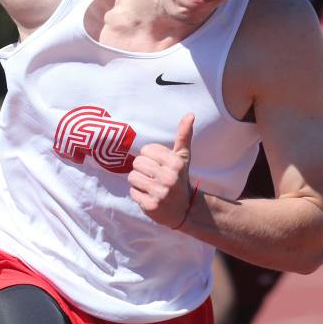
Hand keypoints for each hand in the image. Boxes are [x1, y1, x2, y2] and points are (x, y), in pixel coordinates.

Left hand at [128, 113, 194, 228]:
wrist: (185, 210)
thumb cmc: (180, 178)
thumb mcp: (183, 157)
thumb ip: (183, 136)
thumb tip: (190, 114)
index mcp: (176, 163)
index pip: (146, 150)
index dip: (149, 157)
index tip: (158, 165)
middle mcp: (169, 177)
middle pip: (137, 163)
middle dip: (142, 169)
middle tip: (153, 176)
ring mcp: (160, 193)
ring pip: (132, 177)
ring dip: (138, 181)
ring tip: (150, 185)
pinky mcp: (151, 206)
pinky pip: (132, 193)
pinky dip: (138, 194)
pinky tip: (149, 196)